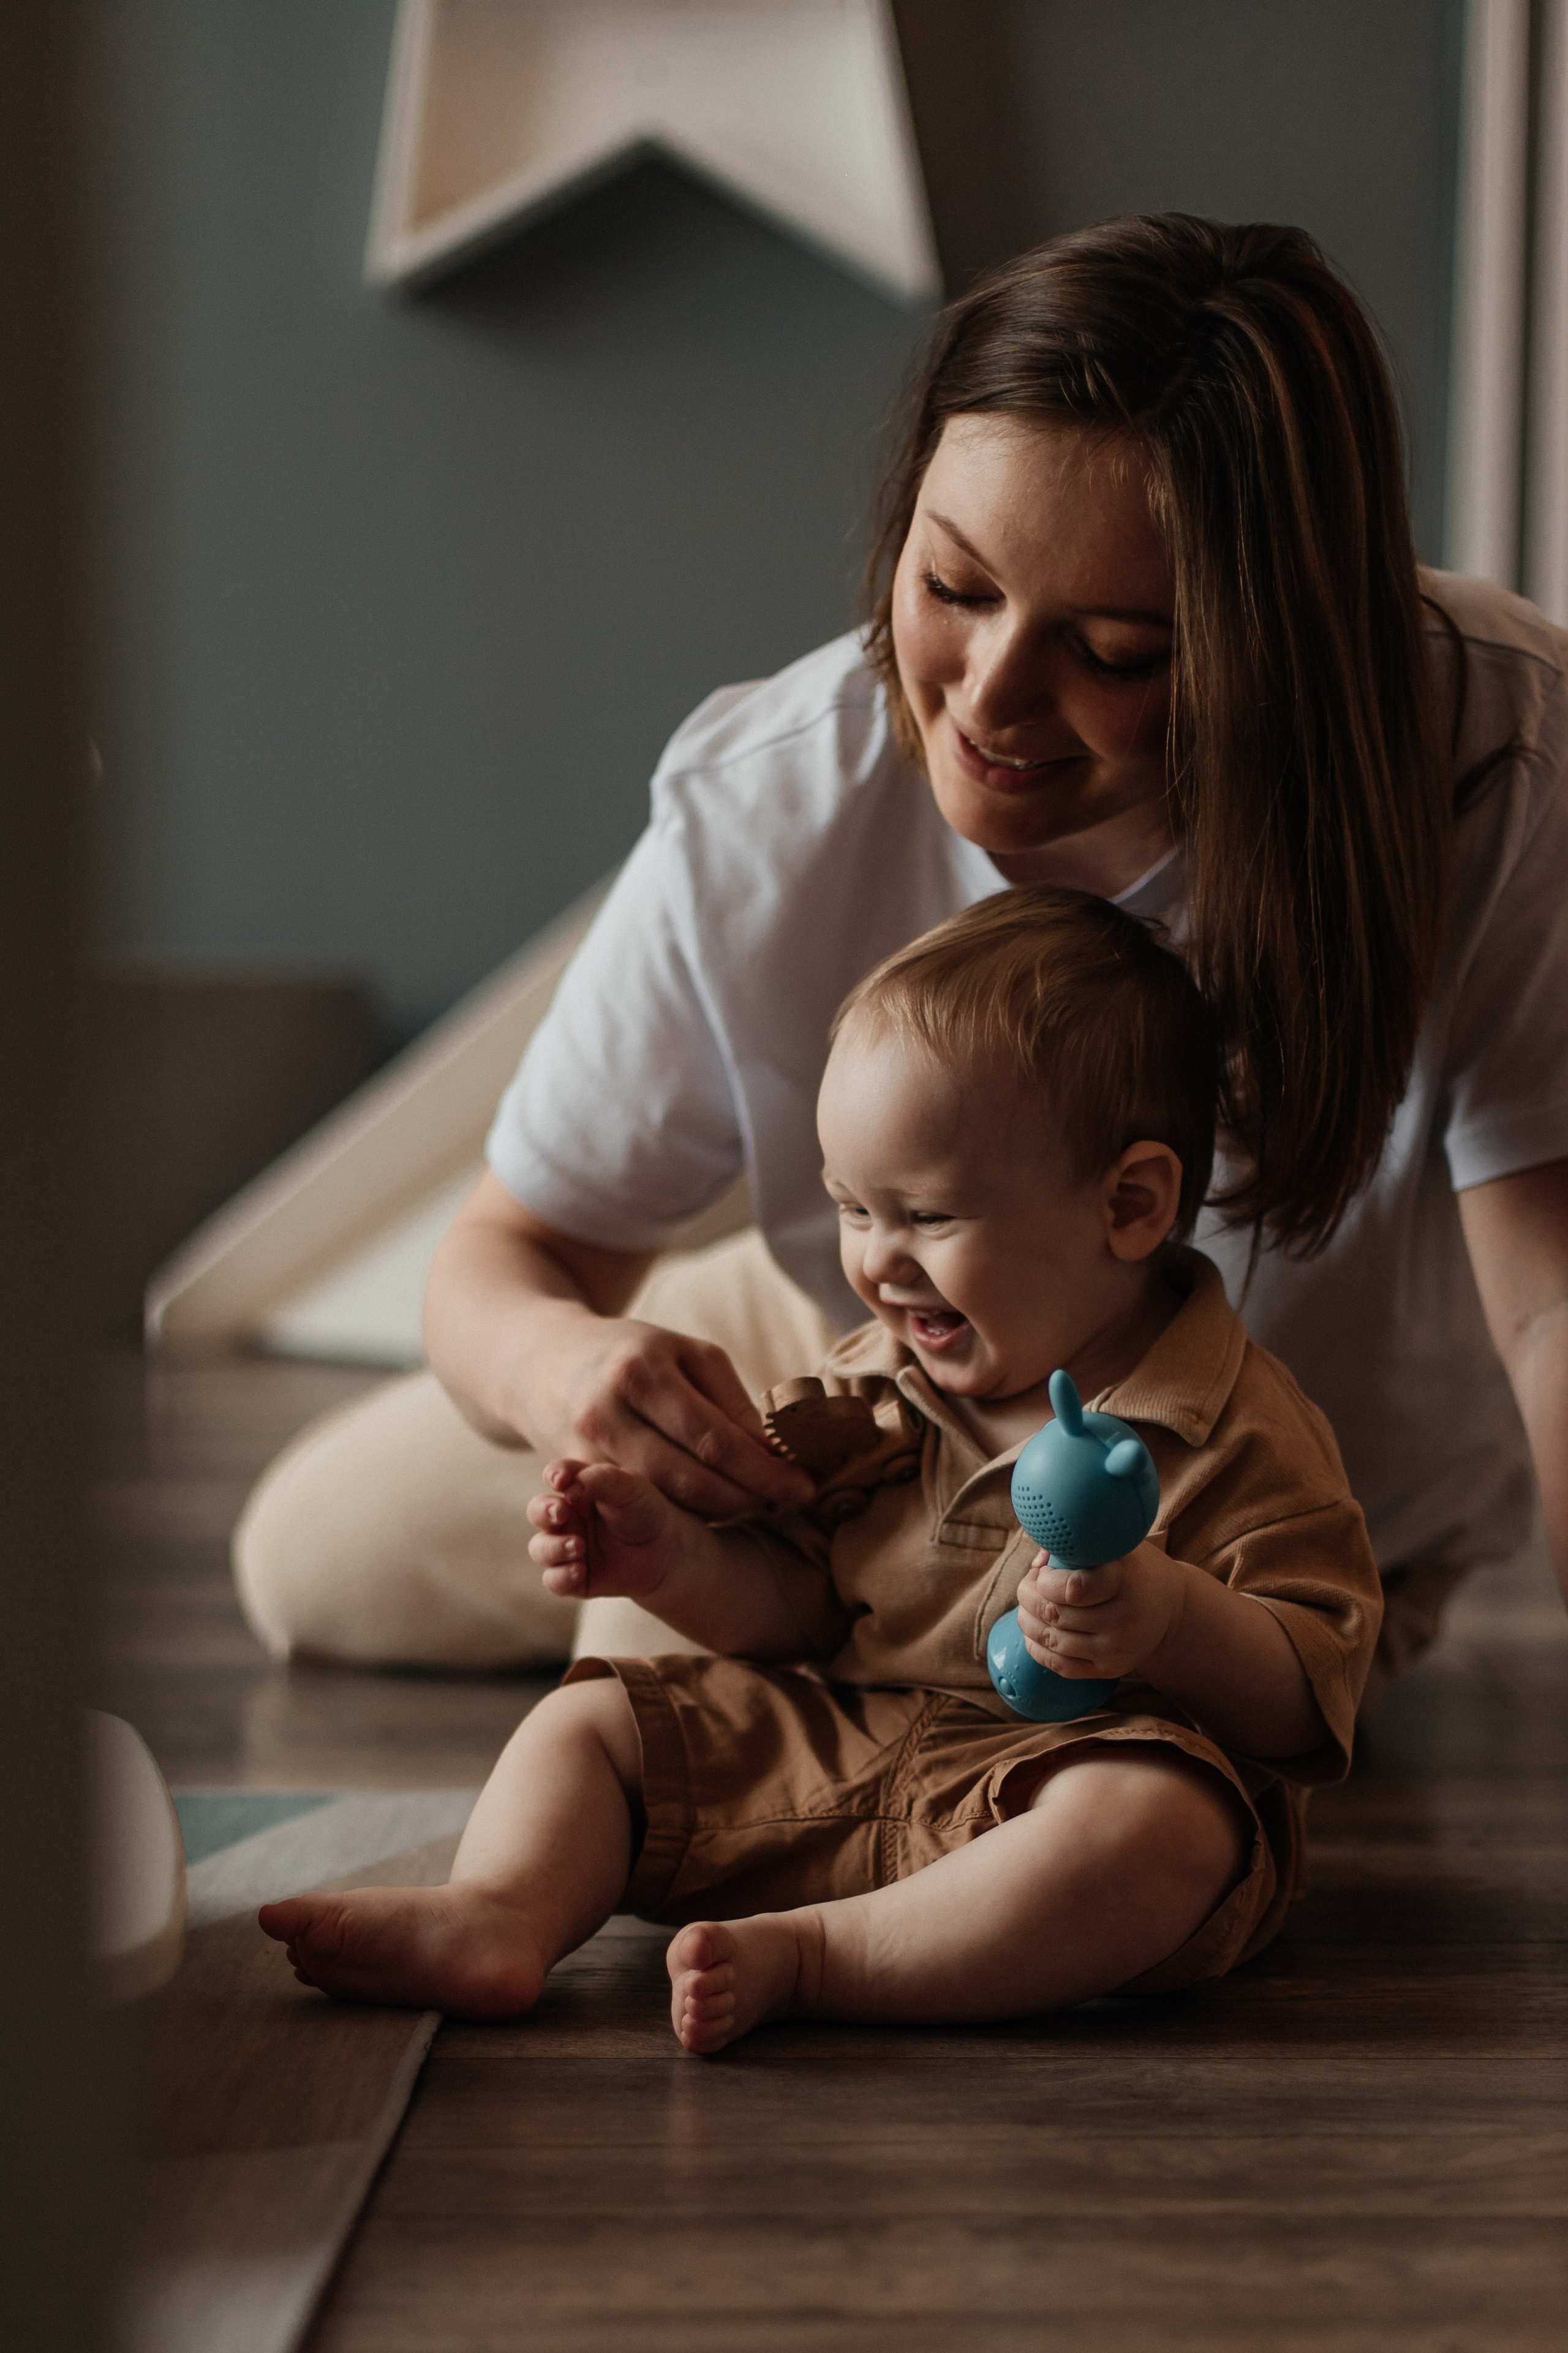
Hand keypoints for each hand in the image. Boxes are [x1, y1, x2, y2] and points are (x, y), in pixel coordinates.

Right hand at [514, 1310, 816, 1521]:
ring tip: (755, 1502)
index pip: (713, 1439)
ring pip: (664, 1502)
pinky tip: (712, 1504)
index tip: (802, 1486)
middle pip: (689, 1480)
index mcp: (639, 1373)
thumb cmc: (632, 1353)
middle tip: (784, 1501)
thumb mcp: (687, 1353)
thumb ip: (731, 1400)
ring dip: (718, 1510)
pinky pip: (638, 1507)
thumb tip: (771, 1454)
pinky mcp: (575, 1480)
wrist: (542, 1361)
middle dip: (745, 1497)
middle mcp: (605, 1415)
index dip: (762, 1471)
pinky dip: (682, 1512)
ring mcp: (582, 1454)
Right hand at [527, 1457, 693, 1600]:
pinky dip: (561, 1576)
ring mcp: (567, 1548)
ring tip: (579, 1546)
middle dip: (543, 1511)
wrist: (666, 1552)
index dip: (553, 1475)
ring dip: (554, 1547)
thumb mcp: (630, 1487)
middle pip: (538, 1511)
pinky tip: (579, 1570)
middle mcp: (567, 1517)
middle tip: (561, 1512)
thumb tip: (568, 1487)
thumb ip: (601, 1479)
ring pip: (540, 1548)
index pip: (556, 1476)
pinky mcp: (574, 1578)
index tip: (559, 1480)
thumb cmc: (645, 1511)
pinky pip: (553, 1580)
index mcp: (577, 1489)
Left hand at [1015, 1540, 1185, 1682]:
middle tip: (1028, 1585)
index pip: (1073, 1589)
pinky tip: (1033, 1633)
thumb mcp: (1116, 1548)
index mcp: (1125, 1582)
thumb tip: (1038, 1564)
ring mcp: (1117, 1649)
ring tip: (1027, 1606)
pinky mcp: (1110, 1669)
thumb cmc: (1134, 1569)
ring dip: (1027, 1621)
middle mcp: (1124, 1619)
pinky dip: (1038, 1649)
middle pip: (1055, 1614)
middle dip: (1028, 1597)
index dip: (1046, 1580)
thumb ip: (1076, 1548)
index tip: (1044, 1571)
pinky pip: (1061, 1666)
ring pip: (1052, 1640)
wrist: (1171, 1608)